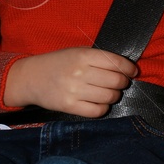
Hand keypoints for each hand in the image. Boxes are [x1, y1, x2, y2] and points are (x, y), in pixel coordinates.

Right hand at [1, 47, 136, 114]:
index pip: (116, 62)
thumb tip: (126, 68)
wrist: (31, 78)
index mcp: (84, 56)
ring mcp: (74, 90)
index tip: (132, 72)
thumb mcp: (78, 52)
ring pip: (109, 96)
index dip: (129, 69)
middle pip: (116, 81)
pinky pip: (97, 111)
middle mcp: (80, 72)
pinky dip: (103, 108)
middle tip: (120, 83)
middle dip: (123, 83)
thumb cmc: (59, 64)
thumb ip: (99, 59)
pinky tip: (99, 103)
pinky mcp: (69, 106)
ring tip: (110, 93)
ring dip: (114, 96)